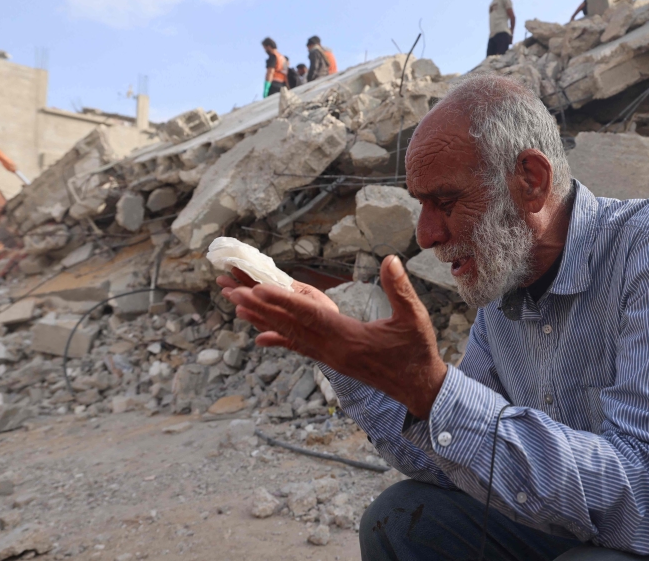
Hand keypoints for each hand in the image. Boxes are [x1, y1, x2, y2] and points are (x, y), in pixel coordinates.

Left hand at [221, 256, 446, 418]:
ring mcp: (330, 357)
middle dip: (259, 306)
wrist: (418, 388)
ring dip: (262, 319)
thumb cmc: (417, 352)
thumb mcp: (415, 318)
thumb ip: (399, 289)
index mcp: (348, 338)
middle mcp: (332, 350)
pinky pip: (299, 347)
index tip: (257, 289)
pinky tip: (260, 336)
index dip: (282, 301)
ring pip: (289, 335)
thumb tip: (390, 259)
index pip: (309, 316)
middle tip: (230, 290)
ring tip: (236, 305)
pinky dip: (278, 338)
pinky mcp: (332, 360)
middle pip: (289, 325)